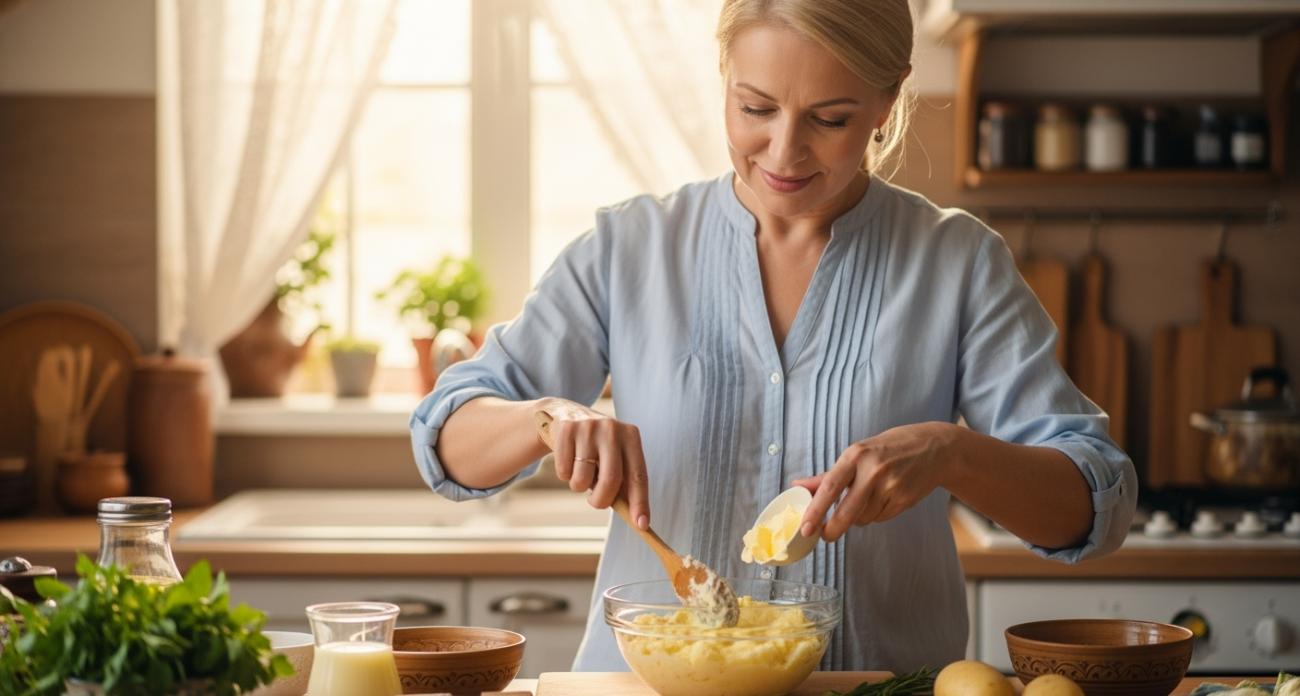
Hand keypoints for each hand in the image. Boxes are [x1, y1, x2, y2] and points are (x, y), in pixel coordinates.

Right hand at [535, 398, 650, 529]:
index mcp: (631, 436)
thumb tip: (636, 518)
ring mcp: (588, 428)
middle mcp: (612, 429)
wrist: (564, 414)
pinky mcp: (566, 430)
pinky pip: (564, 471)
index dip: (640, 502)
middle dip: (601, 501)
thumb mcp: (614, 455)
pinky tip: (567, 460)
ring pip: (582, 479)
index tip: (641, 524)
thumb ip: (624, 481)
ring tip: (580, 472)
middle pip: (611, 480)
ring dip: (578, 487)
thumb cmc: (596, 446)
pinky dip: (564, 475)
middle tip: (595, 503)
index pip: (639, 475)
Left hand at [792, 422, 960, 541]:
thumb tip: (798, 486)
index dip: (816, 510)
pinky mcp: (905, 500)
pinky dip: (876, 514)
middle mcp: (873, 471)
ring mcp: (891, 486)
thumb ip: (827, 474)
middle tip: (824, 536)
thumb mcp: (858, 453)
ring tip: (868, 497)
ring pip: (863, 518)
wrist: (935, 448)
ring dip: (858, 517)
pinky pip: (880, 518)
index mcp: (856, 455)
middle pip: (847, 512)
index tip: (805, 528)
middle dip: (832, 529)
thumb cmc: (891, 448)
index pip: (830, 487)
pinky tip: (885, 498)